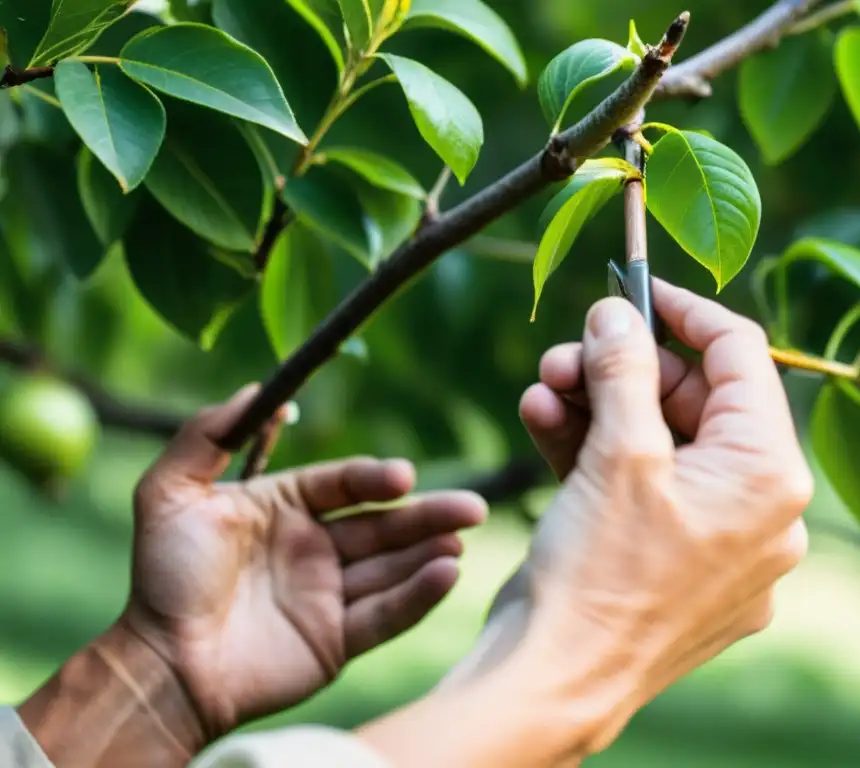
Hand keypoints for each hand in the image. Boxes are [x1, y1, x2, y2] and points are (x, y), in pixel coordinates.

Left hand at [120, 386, 486, 737]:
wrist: (162, 663)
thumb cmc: (164, 577)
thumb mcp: (170, 493)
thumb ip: (208, 434)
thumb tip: (260, 390)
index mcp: (284, 509)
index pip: (344, 485)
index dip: (375, 479)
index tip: (402, 477)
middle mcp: (314, 548)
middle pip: (384, 525)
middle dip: (429, 515)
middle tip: (472, 508)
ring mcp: (330, 595)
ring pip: (393, 567)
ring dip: (431, 553)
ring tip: (462, 538)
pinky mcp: (339, 640)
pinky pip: (386, 614)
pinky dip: (418, 596)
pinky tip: (447, 574)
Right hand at [507, 281, 810, 749]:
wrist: (554, 681)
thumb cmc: (599, 573)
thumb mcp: (617, 453)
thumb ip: (624, 367)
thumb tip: (617, 312)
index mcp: (768, 475)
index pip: (741, 357)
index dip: (683, 312)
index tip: (632, 288)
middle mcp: (758, 509)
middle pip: (691, 402)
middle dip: (619, 370)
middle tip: (561, 353)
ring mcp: (717, 540)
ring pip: (658, 444)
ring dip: (596, 408)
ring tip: (539, 391)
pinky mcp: (674, 560)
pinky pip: (643, 487)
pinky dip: (596, 455)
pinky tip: (542, 424)